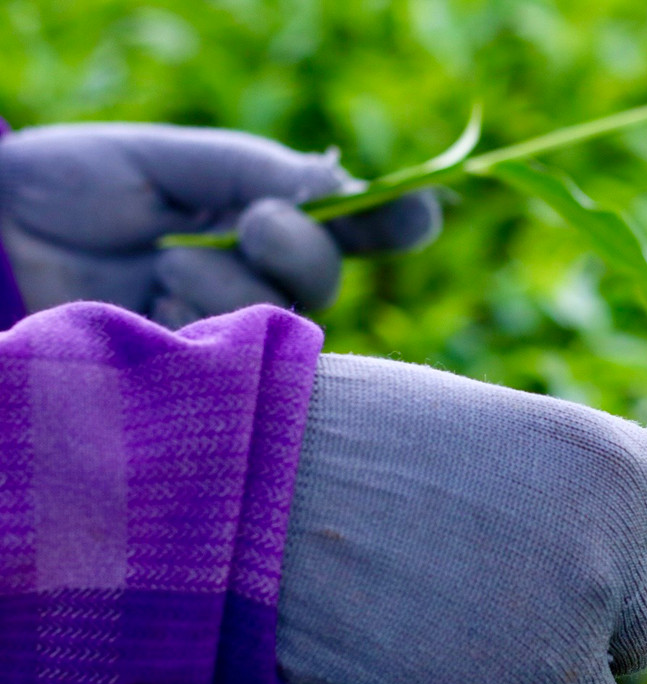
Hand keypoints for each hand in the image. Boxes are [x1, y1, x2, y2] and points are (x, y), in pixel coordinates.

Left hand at [0, 123, 439, 323]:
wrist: (2, 230)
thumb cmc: (83, 185)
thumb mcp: (174, 161)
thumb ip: (256, 172)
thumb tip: (341, 191)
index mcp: (266, 216)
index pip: (354, 223)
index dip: (397, 221)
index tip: (420, 213)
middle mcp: (260, 275)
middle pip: (325, 279)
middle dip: (304, 249)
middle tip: (256, 221)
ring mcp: (230, 328)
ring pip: (281, 321)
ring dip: (231, 287)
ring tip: (165, 265)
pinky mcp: (198, 375)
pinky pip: (235, 363)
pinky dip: (203, 328)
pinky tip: (158, 306)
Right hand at [275, 355, 646, 683]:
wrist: (225, 498)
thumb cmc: (348, 448)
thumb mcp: (491, 431)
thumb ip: (575, 496)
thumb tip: (628, 570)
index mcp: (615, 468)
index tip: (612, 563)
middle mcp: (605, 565)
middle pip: (643, 639)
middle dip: (581, 633)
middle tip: (476, 603)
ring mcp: (554, 660)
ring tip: (436, 653)